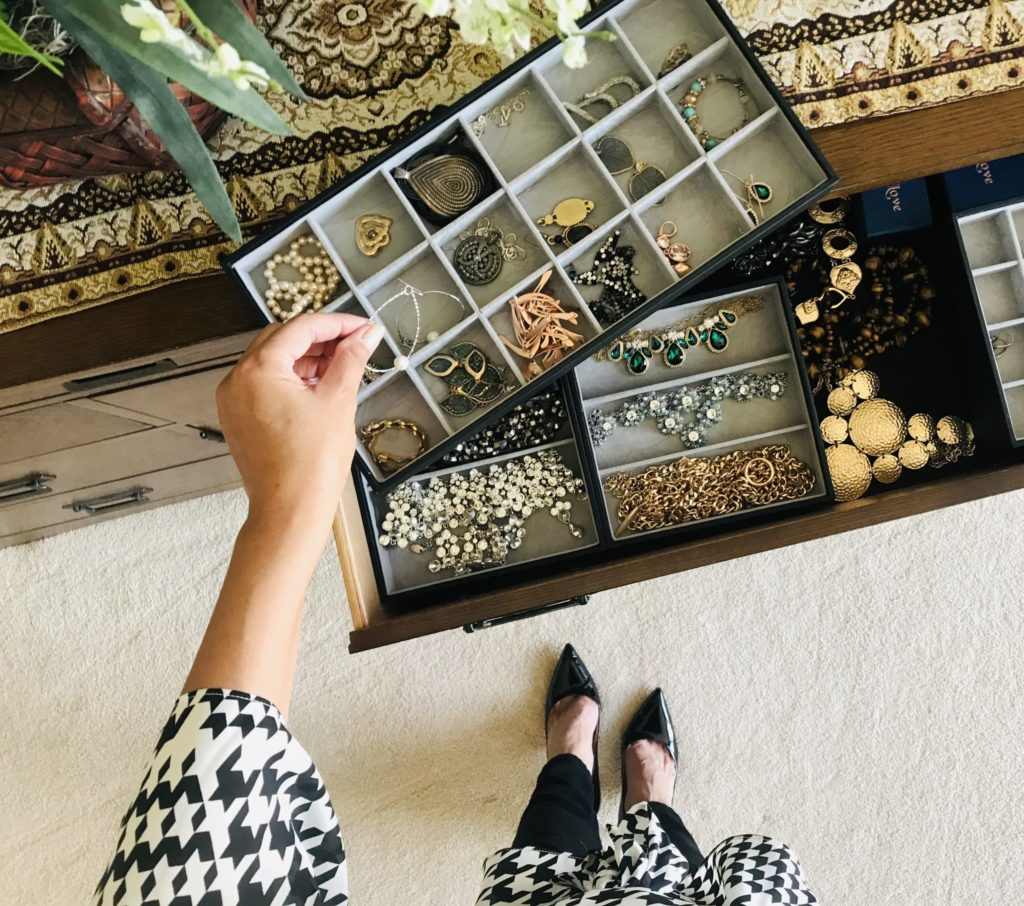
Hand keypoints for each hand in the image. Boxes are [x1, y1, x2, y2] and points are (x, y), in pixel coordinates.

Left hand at [216, 313, 384, 541]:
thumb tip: (366, 334)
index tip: (363, 328)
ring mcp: (234, 400)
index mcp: (258, 369)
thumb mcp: (338, 401)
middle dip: (320, 338)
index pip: (301, 328)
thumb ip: (351, 359)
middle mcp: (237, 380)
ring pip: (272, 362)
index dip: (336, 323)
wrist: (290, 510)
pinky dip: (291, 379)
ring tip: (341, 368)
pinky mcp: (238, 419)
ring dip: (306, 358)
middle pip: (281, 339)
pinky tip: (318, 388)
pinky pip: (264, 385)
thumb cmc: (311, 463)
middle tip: (354, 345)